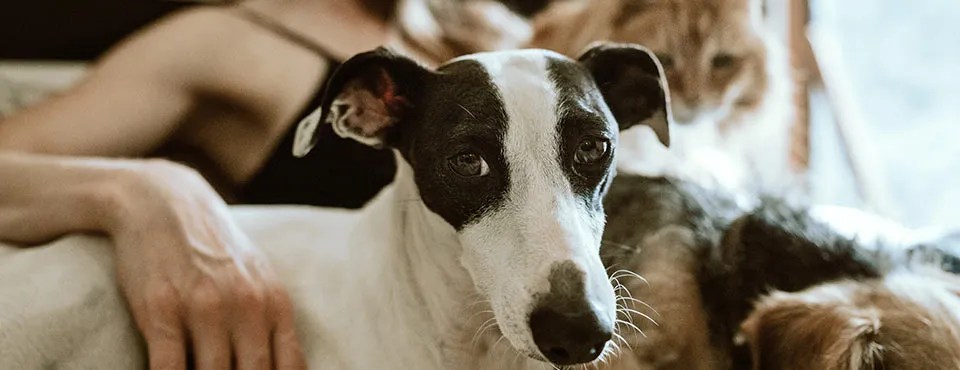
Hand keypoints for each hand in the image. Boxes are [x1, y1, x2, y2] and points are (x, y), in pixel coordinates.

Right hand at [106, 160, 305, 369]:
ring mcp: (203, 309)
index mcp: (275, 303)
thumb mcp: (256, 277)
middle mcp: (246, 307)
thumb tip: (287, 367)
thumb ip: (271, 322)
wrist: (164, 202)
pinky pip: (169, 369)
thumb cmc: (214, 247)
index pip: (289, 369)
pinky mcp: (161, 311)